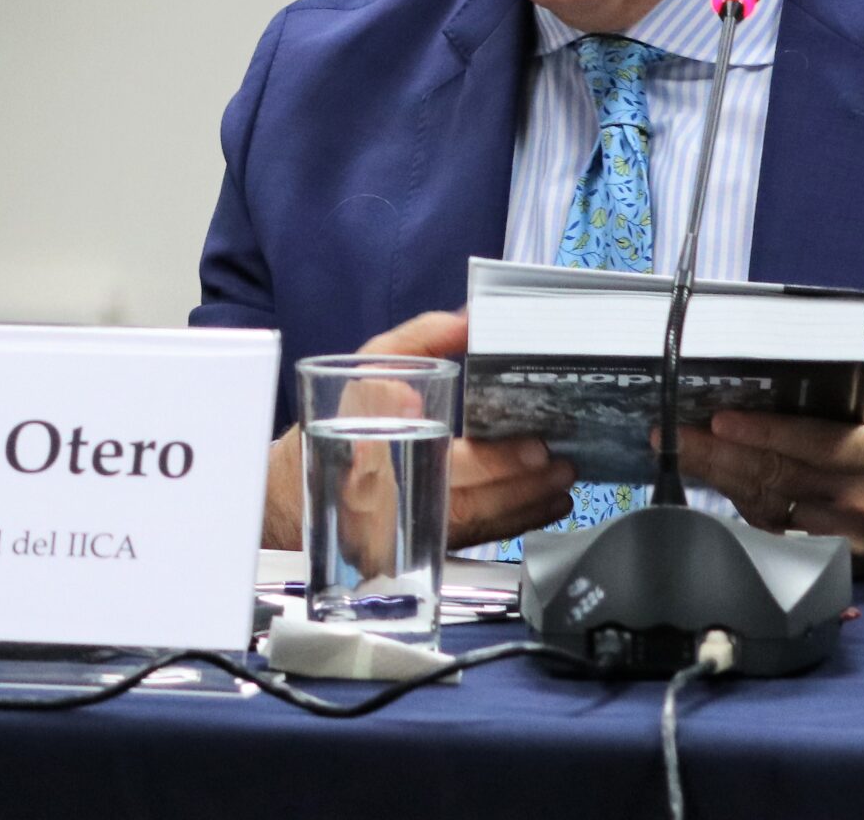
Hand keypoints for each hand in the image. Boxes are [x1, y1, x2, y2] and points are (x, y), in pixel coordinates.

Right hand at [261, 310, 575, 550]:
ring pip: (478, 523)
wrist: (299, 488)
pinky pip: (475, 538)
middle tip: (562, 463)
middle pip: (470, 499)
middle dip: (522, 483)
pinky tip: (546, 505)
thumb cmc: (342, 418)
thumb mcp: (374, 361)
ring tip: (563, 483)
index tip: (535, 448)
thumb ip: (423, 337)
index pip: (446, 461)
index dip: (494, 461)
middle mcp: (396, 496)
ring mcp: (411, 527)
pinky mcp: (423, 545)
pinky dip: (516, 523)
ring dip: (527, 505)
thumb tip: (472, 318)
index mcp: (380, 446)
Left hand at [677, 344, 863, 575]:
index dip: (764, 432)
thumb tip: (813, 328)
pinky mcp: (830, 558)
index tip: (720, 418)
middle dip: (720, 454)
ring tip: (679, 450)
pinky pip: (772, 531)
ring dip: (720, 478)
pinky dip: (739, 504)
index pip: (815, 444)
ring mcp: (846, 536)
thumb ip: (863, 357)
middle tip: (673, 434)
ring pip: (768, 506)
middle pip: (780, 477)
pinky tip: (712, 479)